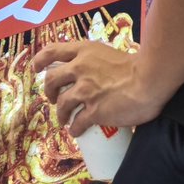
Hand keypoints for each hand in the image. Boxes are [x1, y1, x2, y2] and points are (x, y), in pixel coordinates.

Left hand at [34, 41, 162, 136]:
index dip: (40, 59)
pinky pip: (78, 122)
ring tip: (63, 120)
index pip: (53, 51)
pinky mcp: (95, 110)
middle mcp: (79, 68)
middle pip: (52, 79)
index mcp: (83, 51)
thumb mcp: (107, 52)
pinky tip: (75, 132)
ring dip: (60, 114)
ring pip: (62, 103)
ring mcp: (85, 90)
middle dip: (49, 91)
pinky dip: (74, 128)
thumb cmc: (134, 65)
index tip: (35, 68)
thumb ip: (95, 59)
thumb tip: (90, 69)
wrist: (148, 79)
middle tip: (53, 98)